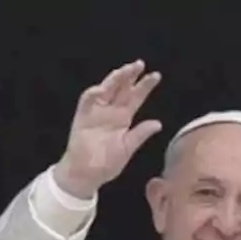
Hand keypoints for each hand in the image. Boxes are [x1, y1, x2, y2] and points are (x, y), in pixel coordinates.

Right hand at [52, 60, 162, 198]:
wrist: (86, 175)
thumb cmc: (106, 164)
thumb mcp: (127, 148)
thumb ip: (140, 134)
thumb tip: (158, 123)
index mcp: (123, 118)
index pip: (136, 97)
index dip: (145, 86)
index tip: (156, 75)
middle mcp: (111, 111)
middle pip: (122, 89)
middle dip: (130, 76)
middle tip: (140, 64)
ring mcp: (96, 112)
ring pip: (106, 90)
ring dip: (114, 79)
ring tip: (125, 71)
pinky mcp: (82, 117)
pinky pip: (87, 101)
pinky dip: (93, 94)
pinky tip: (102, 89)